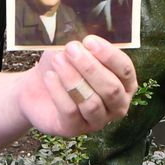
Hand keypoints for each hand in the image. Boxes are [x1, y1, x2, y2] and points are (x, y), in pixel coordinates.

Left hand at [18, 36, 136, 136]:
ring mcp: (97, 121)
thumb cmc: (65, 65)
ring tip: (58, 60)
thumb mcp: (77, 51)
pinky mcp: (74, 129)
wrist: (38, 86)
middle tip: (71, 49)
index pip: (126, 70)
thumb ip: (87, 45)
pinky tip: (50, 76)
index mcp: (125, 83)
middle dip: (90, 67)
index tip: (89, 40)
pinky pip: (70, 112)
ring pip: (91, 102)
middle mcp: (117, 105)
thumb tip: (86, 35)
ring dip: (73, 79)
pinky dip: (59, 92)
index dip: (109, 55)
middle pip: (111, 89)